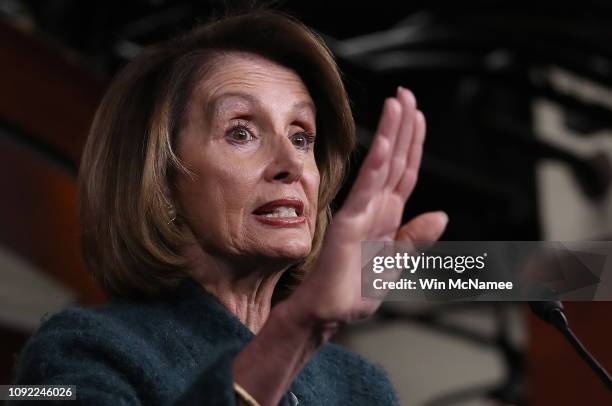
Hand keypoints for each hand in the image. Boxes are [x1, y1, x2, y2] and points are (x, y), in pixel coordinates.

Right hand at [289, 87, 447, 325]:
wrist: (330, 313)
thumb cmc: (355, 290)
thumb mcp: (396, 264)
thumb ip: (416, 238)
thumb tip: (441, 215)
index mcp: (388, 215)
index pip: (404, 172)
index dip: (413, 143)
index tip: (417, 113)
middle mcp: (375, 208)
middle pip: (394, 160)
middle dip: (402, 126)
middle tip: (405, 93)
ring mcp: (361, 213)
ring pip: (381, 167)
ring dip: (390, 134)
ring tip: (396, 103)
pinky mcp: (349, 225)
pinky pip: (366, 192)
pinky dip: (375, 168)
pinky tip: (385, 145)